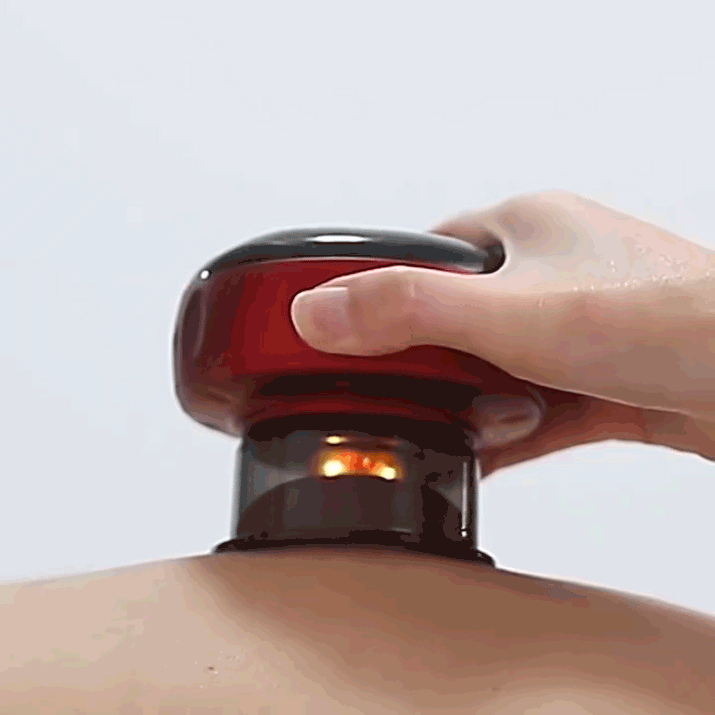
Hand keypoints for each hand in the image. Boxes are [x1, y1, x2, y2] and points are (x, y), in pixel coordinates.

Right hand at [291, 191, 714, 475]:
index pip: (431, 250)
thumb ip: (406, 311)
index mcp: (527, 227)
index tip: (352, 326)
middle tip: (392, 391)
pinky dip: (506, 429)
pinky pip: (535, 403)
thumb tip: (318, 311)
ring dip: (469, 399)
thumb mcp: (506, 313)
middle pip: (460, 315)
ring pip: (498, 364)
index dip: (387, 287)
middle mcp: (554, 271)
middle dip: (428, 358)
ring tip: (432, 428)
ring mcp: (581, 326)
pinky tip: (478, 455)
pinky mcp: (603, 378)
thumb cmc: (664, 321)